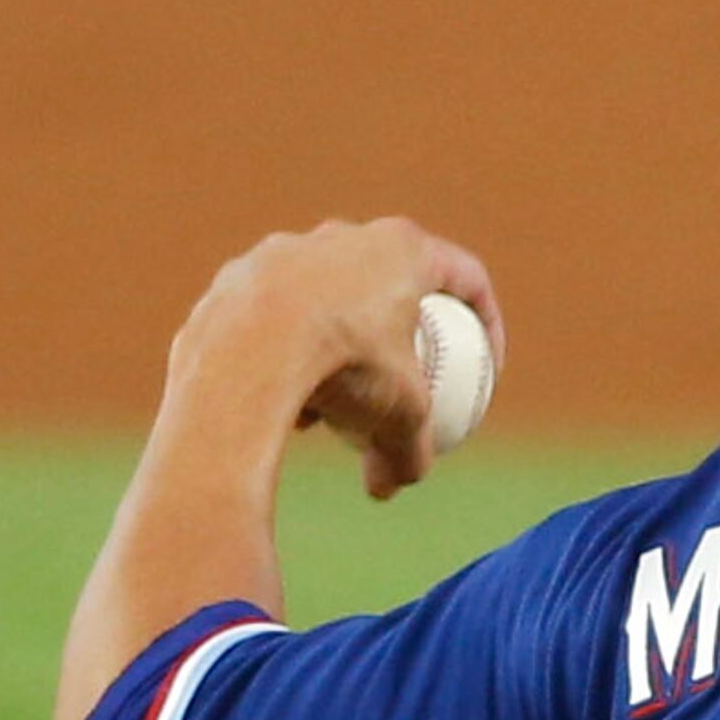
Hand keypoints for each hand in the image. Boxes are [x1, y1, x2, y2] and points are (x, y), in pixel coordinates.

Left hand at [171, 218, 503, 499]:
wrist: (244, 358)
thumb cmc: (342, 369)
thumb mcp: (399, 419)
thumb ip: (409, 451)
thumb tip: (392, 483)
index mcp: (402, 250)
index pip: (467, 277)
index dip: (488, 324)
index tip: (484, 369)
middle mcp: (342, 237)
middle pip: (390, 284)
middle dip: (401, 332)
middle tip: (403, 377)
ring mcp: (280, 252)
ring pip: (323, 301)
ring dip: (336, 346)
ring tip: (331, 402)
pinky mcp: (232, 280)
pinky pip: (270, 317)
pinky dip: (283, 353)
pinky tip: (281, 401)